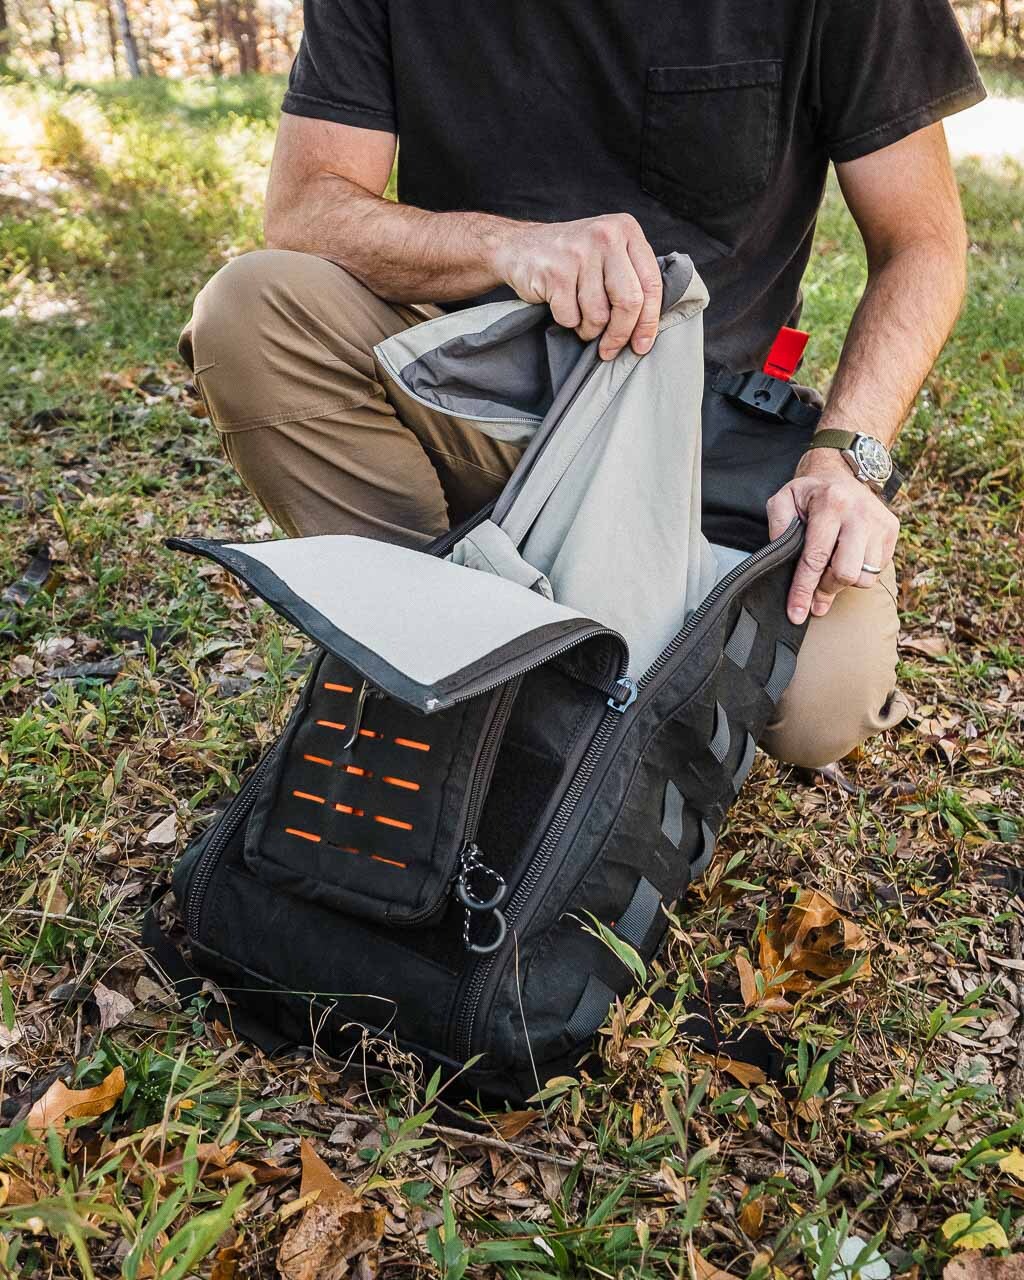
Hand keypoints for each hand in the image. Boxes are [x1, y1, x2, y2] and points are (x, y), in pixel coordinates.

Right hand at [490, 213, 661, 360]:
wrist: (519, 246)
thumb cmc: (571, 258)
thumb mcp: (608, 252)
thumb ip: (631, 277)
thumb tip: (649, 327)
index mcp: (627, 230)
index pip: (651, 284)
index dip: (649, 321)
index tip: (642, 345)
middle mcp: (606, 236)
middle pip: (628, 301)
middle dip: (620, 334)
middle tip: (610, 350)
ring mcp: (579, 252)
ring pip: (599, 314)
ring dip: (590, 329)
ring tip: (581, 320)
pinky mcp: (555, 271)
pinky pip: (571, 316)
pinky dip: (568, 322)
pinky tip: (563, 308)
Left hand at [766, 448, 899, 624]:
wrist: (840, 472)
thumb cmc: (809, 492)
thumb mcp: (783, 500)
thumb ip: (777, 529)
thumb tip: (782, 564)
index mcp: (831, 504)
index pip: (816, 558)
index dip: (804, 590)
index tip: (796, 614)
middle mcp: (860, 513)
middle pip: (845, 572)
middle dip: (826, 588)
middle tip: (814, 590)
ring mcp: (880, 522)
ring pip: (865, 576)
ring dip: (843, 581)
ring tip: (830, 568)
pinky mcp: (892, 530)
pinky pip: (877, 569)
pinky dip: (859, 572)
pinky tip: (846, 558)